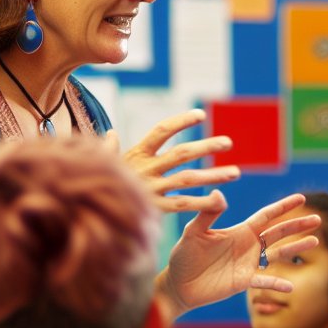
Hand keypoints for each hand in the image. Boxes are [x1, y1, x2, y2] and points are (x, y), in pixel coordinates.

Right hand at [111, 109, 240, 213]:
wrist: (92, 212)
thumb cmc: (99, 185)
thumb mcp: (103, 165)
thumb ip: (109, 149)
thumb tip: (111, 134)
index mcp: (136, 154)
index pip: (161, 131)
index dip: (181, 121)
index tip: (201, 115)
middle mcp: (145, 169)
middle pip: (181, 154)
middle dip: (206, 147)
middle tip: (228, 143)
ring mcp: (151, 189)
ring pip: (188, 179)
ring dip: (214, 175)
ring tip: (235, 172)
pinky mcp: (154, 209)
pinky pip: (183, 205)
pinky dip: (202, 202)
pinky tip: (220, 200)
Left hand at [156, 191, 319, 319]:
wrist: (177, 284)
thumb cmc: (183, 256)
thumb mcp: (194, 232)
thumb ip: (208, 214)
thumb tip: (219, 193)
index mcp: (239, 231)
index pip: (266, 216)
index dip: (283, 207)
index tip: (301, 198)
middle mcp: (248, 245)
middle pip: (279, 232)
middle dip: (298, 225)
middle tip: (318, 219)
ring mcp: (248, 264)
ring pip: (278, 254)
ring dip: (296, 248)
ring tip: (315, 241)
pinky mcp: (243, 282)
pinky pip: (264, 281)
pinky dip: (276, 283)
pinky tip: (291, 287)